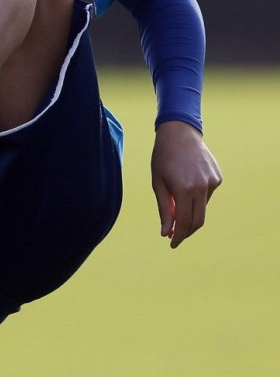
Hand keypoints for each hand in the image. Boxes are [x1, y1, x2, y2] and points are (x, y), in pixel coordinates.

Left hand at [151, 120, 221, 248]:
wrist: (179, 133)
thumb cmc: (163, 157)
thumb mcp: (158, 183)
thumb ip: (164, 209)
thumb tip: (166, 232)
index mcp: (184, 189)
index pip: (184, 222)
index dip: (178, 236)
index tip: (172, 244)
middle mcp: (202, 187)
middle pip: (198, 221)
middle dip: (186, 231)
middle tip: (175, 235)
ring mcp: (212, 182)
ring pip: (203, 208)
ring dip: (191, 212)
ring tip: (177, 200)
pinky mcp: (218, 178)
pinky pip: (207, 195)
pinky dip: (197, 198)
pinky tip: (188, 183)